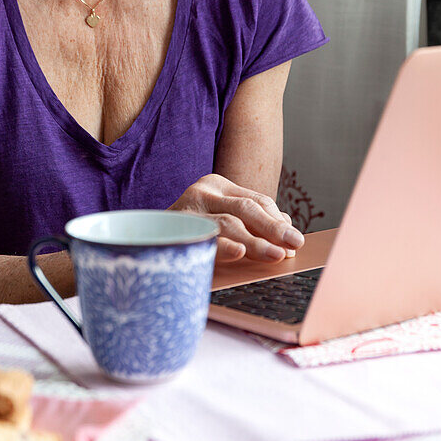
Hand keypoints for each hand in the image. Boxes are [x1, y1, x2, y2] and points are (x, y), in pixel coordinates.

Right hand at [168, 174, 303, 263]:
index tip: (295, 240)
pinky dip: (222, 247)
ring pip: (227, 224)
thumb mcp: (222, 219)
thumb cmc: (191, 232)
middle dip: (272, 229)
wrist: (144, 238)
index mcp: (216, 185)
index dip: (277, 221)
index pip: (255, 200)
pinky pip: (203, 240)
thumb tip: (286, 228)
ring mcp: (186, 211)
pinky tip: (238, 252)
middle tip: (293, 245)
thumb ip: (251, 222)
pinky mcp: (173, 230)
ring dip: (255, 242)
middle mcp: (202, 192)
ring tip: (275, 255)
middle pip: (245, 208)